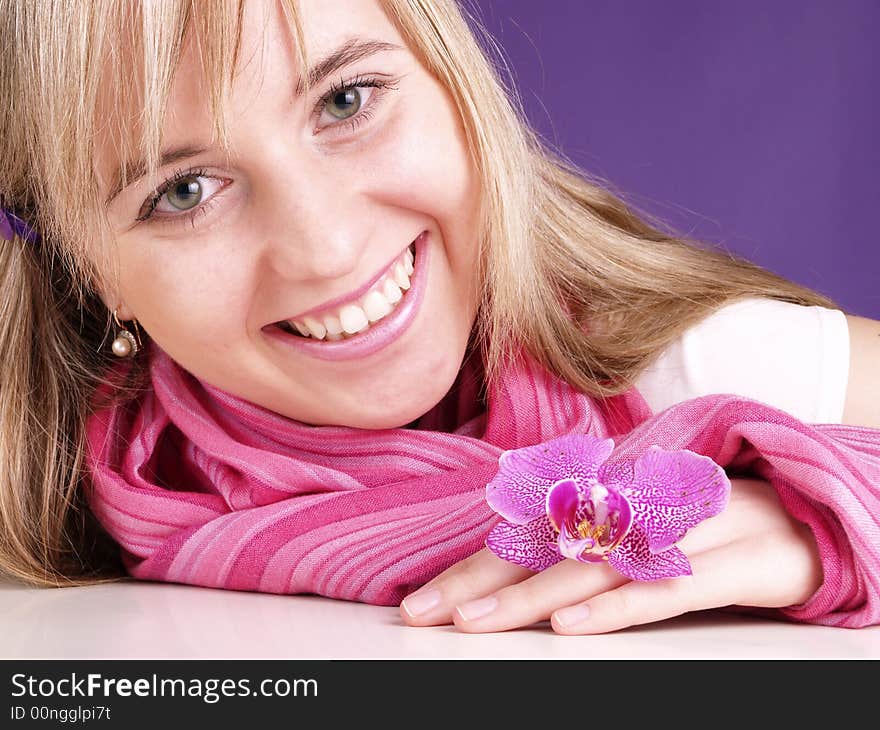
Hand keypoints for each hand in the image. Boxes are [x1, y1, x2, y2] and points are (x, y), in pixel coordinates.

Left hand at [399, 477, 822, 633]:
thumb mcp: (643, 524)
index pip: (532, 535)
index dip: (474, 567)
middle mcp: (646, 507)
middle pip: (551, 547)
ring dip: (534, 595)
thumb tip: (515, 561)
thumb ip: (585, 536)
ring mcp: (692, 529)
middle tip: (424, 614)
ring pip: (599, 565)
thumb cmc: (714, 525)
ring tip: (477, 625)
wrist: (814, 515)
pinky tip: (573, 625)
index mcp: (617, 497)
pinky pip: (671, 588)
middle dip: (483, 582)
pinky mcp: (740, 560)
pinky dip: (620, 606)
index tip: (421, 601)